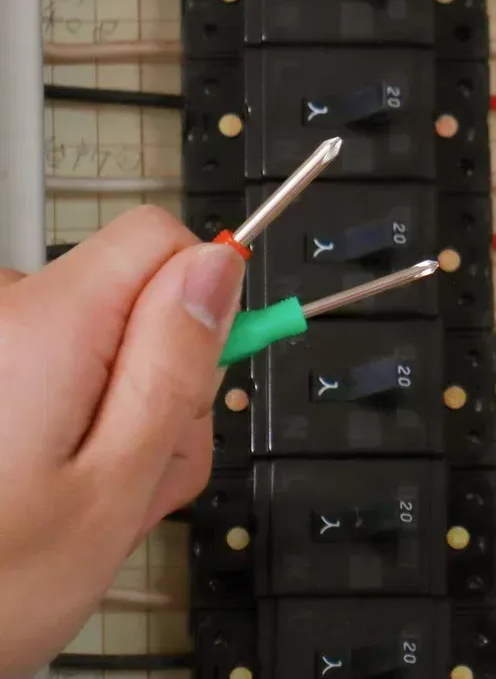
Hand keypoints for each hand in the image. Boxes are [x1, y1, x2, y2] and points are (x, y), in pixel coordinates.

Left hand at [0, 206, 244, 675]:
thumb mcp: (115, 486)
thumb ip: (174, 367)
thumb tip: (215, 271)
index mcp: (38, 328)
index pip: (157, 239)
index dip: (201, 302)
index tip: (200, 373)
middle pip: (131, 301)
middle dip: (157, 384)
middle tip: (133, 478)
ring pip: (95, 345)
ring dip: (112, 418)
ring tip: (83, 500)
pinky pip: (45, 371)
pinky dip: (63, 426)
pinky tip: (48, 492)